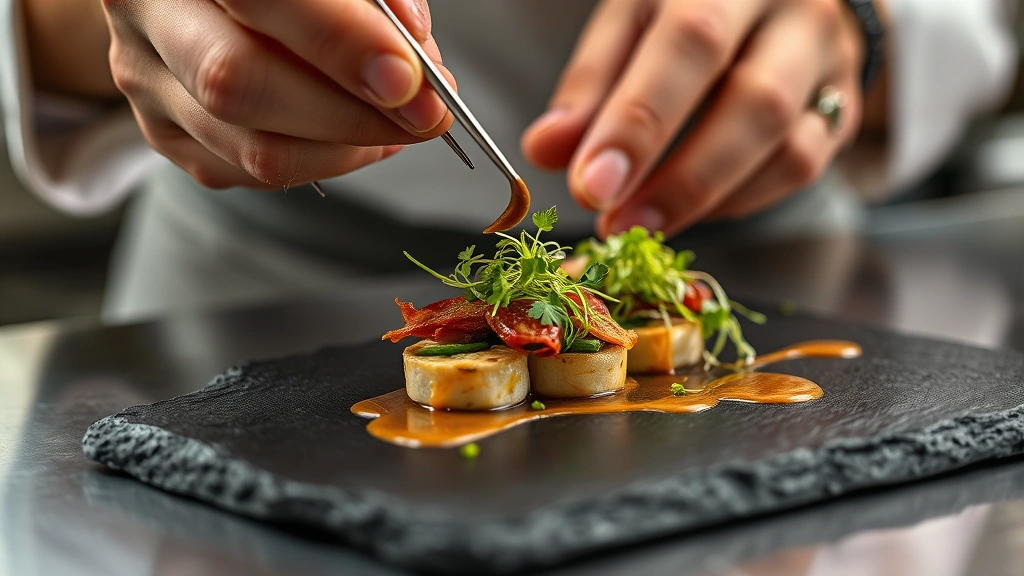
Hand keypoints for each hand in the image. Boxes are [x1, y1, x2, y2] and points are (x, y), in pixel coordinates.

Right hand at [101, 0, 454, 188]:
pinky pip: (247, 172)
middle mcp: (145, 10)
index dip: (338, 42)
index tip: (409, 77)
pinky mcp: (162, 133)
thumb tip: (414, 50)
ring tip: (400, 127)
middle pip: (237, 82)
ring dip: (345, 147)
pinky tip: (359, 139)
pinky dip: (321, 164)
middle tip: (424, 118)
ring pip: (249, 145)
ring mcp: (144, 78)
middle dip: (350, 112)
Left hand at [522, 0, 879, 236]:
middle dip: (679, 177)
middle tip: (616, 222)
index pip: (691, 42)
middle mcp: (796, 8)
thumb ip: (591, 82)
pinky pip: (804, 166)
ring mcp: (831, 58)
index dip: (640, 122)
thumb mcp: (630, 18)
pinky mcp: (844, 105)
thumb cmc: (689, 3)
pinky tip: (691, 207)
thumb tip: (546, 149)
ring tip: (642, 224)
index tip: (593, 185)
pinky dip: (739, 199)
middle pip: (756, 101)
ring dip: (707, 199)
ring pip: (788, 145)